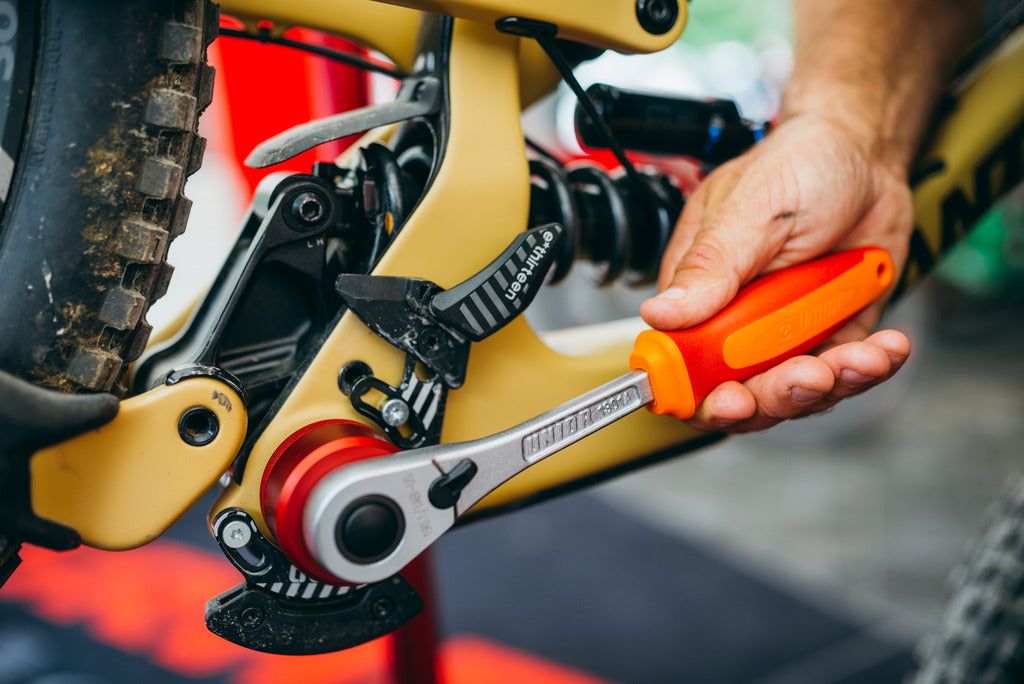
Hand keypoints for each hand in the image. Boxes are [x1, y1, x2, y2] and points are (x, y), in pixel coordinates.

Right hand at [640, 113, 912, 432]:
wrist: (867, 156)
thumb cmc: (800, 167)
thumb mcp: (750, 211)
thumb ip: (709, 267)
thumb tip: (659, 314)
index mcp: (700, 293)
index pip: (681, 364)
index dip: (699, 394)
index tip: (731, 399)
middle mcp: (738, 322)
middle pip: (740, 393)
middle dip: (777, 395)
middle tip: (809, 375)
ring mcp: (786, 333)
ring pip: (797, 393)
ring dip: (832, 383)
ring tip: (861, 355)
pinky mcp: (832, 334)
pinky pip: (847, 372)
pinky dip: (870, 368)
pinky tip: (886, 348)